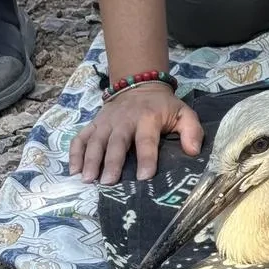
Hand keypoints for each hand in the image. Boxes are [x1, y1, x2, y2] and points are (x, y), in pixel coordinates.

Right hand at [69, 82, 203, 184]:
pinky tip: (74, 170)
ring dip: (90, 160)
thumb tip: (193, 152)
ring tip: (88, 180)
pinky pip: (80, 137)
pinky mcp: (94, 123)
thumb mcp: (184, 113)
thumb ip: (192, 131)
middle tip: (108, 183)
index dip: (146, 159)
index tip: (143, 178)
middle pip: (116, 142)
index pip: (146, 141)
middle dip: (112, 162)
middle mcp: (124, 120)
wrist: (140, 85)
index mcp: (148, 118)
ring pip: (95, 141)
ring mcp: (106, 122)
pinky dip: (75, 152)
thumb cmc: (164, 107)